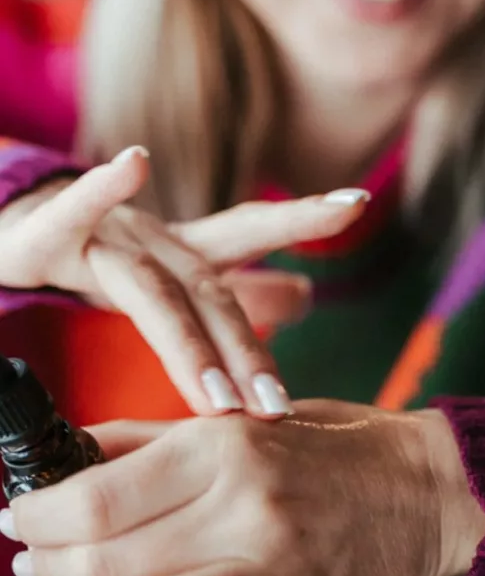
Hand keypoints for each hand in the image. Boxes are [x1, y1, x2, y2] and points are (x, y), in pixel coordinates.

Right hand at [0, 147, 368, 414]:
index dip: (302, 213)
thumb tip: (305, 296)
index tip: (358, 199)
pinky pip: (71, 219)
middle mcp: (153, 239)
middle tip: (279, 410)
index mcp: (182, 251)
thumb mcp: (171, 279)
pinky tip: (134, 165)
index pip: (249, 231)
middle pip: (208, 290)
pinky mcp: (46, 241)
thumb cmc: (98, 261)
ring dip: (188, 340)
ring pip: (153, 289)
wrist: (12, 236)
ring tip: (223, 399)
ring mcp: (105, 240)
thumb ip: (233, 290)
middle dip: (246, 352)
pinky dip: (98, 193)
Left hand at [0, 402, 484, 575]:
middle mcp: (250, 511)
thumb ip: (148, 438)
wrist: (421, 485)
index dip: (42, 516)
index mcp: (225, 450)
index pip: (103, 496)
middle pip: (116, 559)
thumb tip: (66, 455)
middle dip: (50, 571)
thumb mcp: (235, 421)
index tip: (18, 521)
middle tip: (27, 572)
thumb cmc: (320, 446)